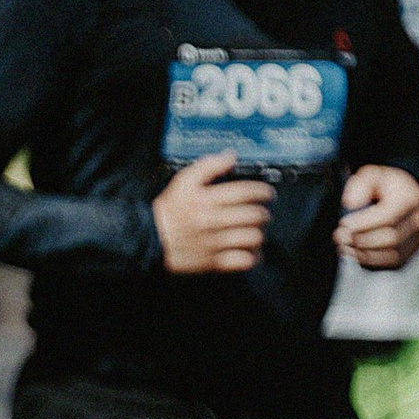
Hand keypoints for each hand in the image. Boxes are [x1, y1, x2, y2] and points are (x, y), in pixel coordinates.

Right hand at [153, 153, 273, 274]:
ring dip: (259, 233)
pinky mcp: (214, 261)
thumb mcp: (184, 181)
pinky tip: (251, 250)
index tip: (267, 193)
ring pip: (252, 237)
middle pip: (254, 215)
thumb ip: (209, 166)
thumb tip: (231, 156)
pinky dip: (253, 256)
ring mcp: (215, 243)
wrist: (151, 238)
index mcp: (207, 200)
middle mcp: (213, 221)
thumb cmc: (169, 210)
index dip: (262, 191)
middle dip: (263, 212)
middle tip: (262, 212)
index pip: (245, 192)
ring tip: (257, 230)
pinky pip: (244, 260)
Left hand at [336, 163, 418, 268]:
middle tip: (339, 236)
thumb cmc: (384, 186)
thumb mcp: (370, 175)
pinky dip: (370, 263)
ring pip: (392, 255)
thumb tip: (351, 203)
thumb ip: (359, 185)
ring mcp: (417, 241)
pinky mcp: (410, 255)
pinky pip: (390, 265)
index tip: (343, 223)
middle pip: (391, 239)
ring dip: (363, 254)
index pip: (389, 217)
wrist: (404, 197)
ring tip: (343, 246)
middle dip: (361, 240)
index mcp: (411, 200)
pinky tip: (355, 254)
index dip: (364, 223)